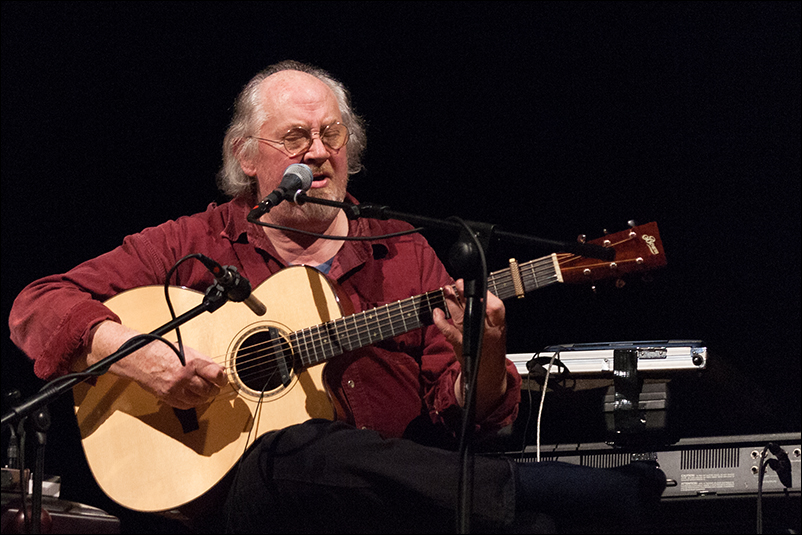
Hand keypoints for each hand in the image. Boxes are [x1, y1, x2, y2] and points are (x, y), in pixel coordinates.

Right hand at [84, 321, 227, 409]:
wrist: (139, 358)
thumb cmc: (162, 351)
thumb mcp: (187, 350)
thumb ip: (205, 361)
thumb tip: (220, 369)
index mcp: (191, 362)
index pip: (216, 374)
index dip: (223, 379)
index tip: (223, 379)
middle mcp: (184, 376)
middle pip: (209, 390)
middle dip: (214, 389)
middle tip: (214, 386)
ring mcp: (175, 388)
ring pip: (199, 400)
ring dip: (204, 397)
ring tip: (203, 390)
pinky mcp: (167, 397)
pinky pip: (186, 405)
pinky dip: (192, 402)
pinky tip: (192, 395)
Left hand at [432, 280, 507, 416]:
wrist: (488, 373)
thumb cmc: (492, 346)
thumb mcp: (499, 329)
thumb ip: (491, 313)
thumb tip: (478, 292)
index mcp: (499, 326)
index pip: (496, 307)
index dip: (486, 295)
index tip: (477, 286)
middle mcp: (486, 331)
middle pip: (475, 309)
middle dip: (465, 294)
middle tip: (458, 282)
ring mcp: (472, 338)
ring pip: (460, 316)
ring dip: (451, 301)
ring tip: (446, 289)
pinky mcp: (459, 344)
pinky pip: (448, 331)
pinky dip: (440, 321)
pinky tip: (437, 312)